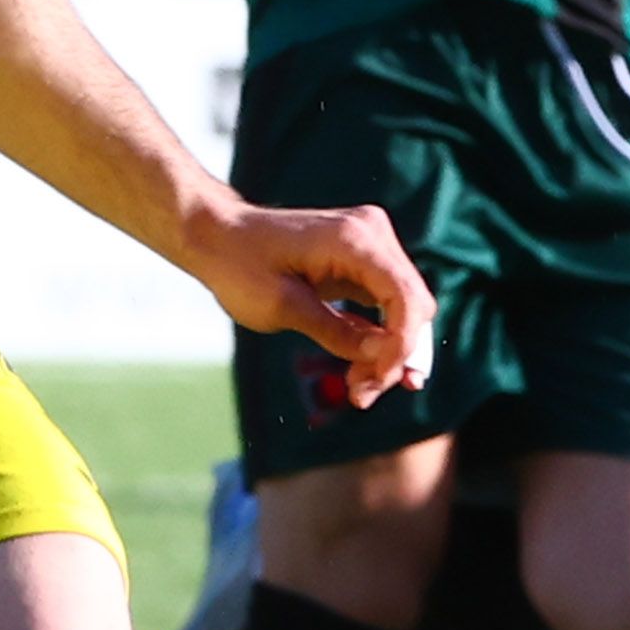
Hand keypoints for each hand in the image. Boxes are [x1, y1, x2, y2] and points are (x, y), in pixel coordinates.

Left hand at [186, 197, 434, 412]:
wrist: (216, 234)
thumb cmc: (239, 265)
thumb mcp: (283, 308)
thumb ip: (337, 333)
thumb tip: (385, 359)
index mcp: (354, 240)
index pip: (405, 296)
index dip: (402, 345)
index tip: (380, 381)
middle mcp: (371, 234)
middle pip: (413, 305)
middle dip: (395, 355)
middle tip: (361, 396)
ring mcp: (369, 244)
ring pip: (404, 308)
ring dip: (388, 352)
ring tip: (357, 389)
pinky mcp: (361, 259)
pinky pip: (386, 303)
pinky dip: (377, 337)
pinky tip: (358, 371)